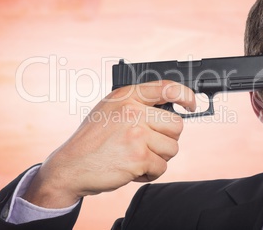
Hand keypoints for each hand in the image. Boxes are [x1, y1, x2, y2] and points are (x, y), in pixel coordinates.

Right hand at [22, 80, 195, 207]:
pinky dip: (150, 173)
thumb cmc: (92, 139)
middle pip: (177, 125)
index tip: (192, 104)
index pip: (166, 87)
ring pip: (172, 148)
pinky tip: (132, 170)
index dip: (185, 95)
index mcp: (126, 95)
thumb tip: (172, 108)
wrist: (70, 166)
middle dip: (167, 139)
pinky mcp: (138, 157)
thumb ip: (136, 104)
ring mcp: (136, 133)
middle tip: (149, 145)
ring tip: (136, 157)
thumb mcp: (109, 110)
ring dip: (158, 158)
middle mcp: (132, 110)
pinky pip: (161, 167)